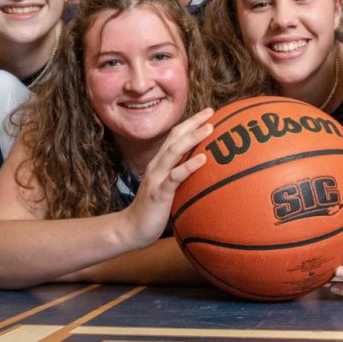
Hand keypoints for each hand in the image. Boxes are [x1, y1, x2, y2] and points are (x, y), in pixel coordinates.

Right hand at [121, 107, 213, 249]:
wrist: (131, 230)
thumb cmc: (153, 210)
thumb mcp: (168, 189)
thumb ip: (180, 178)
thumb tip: (203, 172)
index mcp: (160, 163)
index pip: (175, 136)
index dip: (190, 123)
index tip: (208, 113)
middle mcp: (157, 165)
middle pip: (175, 137)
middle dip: (193, 122)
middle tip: (211, 112)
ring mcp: (157, 178)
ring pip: (174, 151)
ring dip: (192, 138)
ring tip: (210, 128)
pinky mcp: (159, 192)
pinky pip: (175, 176)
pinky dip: (189, 166)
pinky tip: (203, 160)